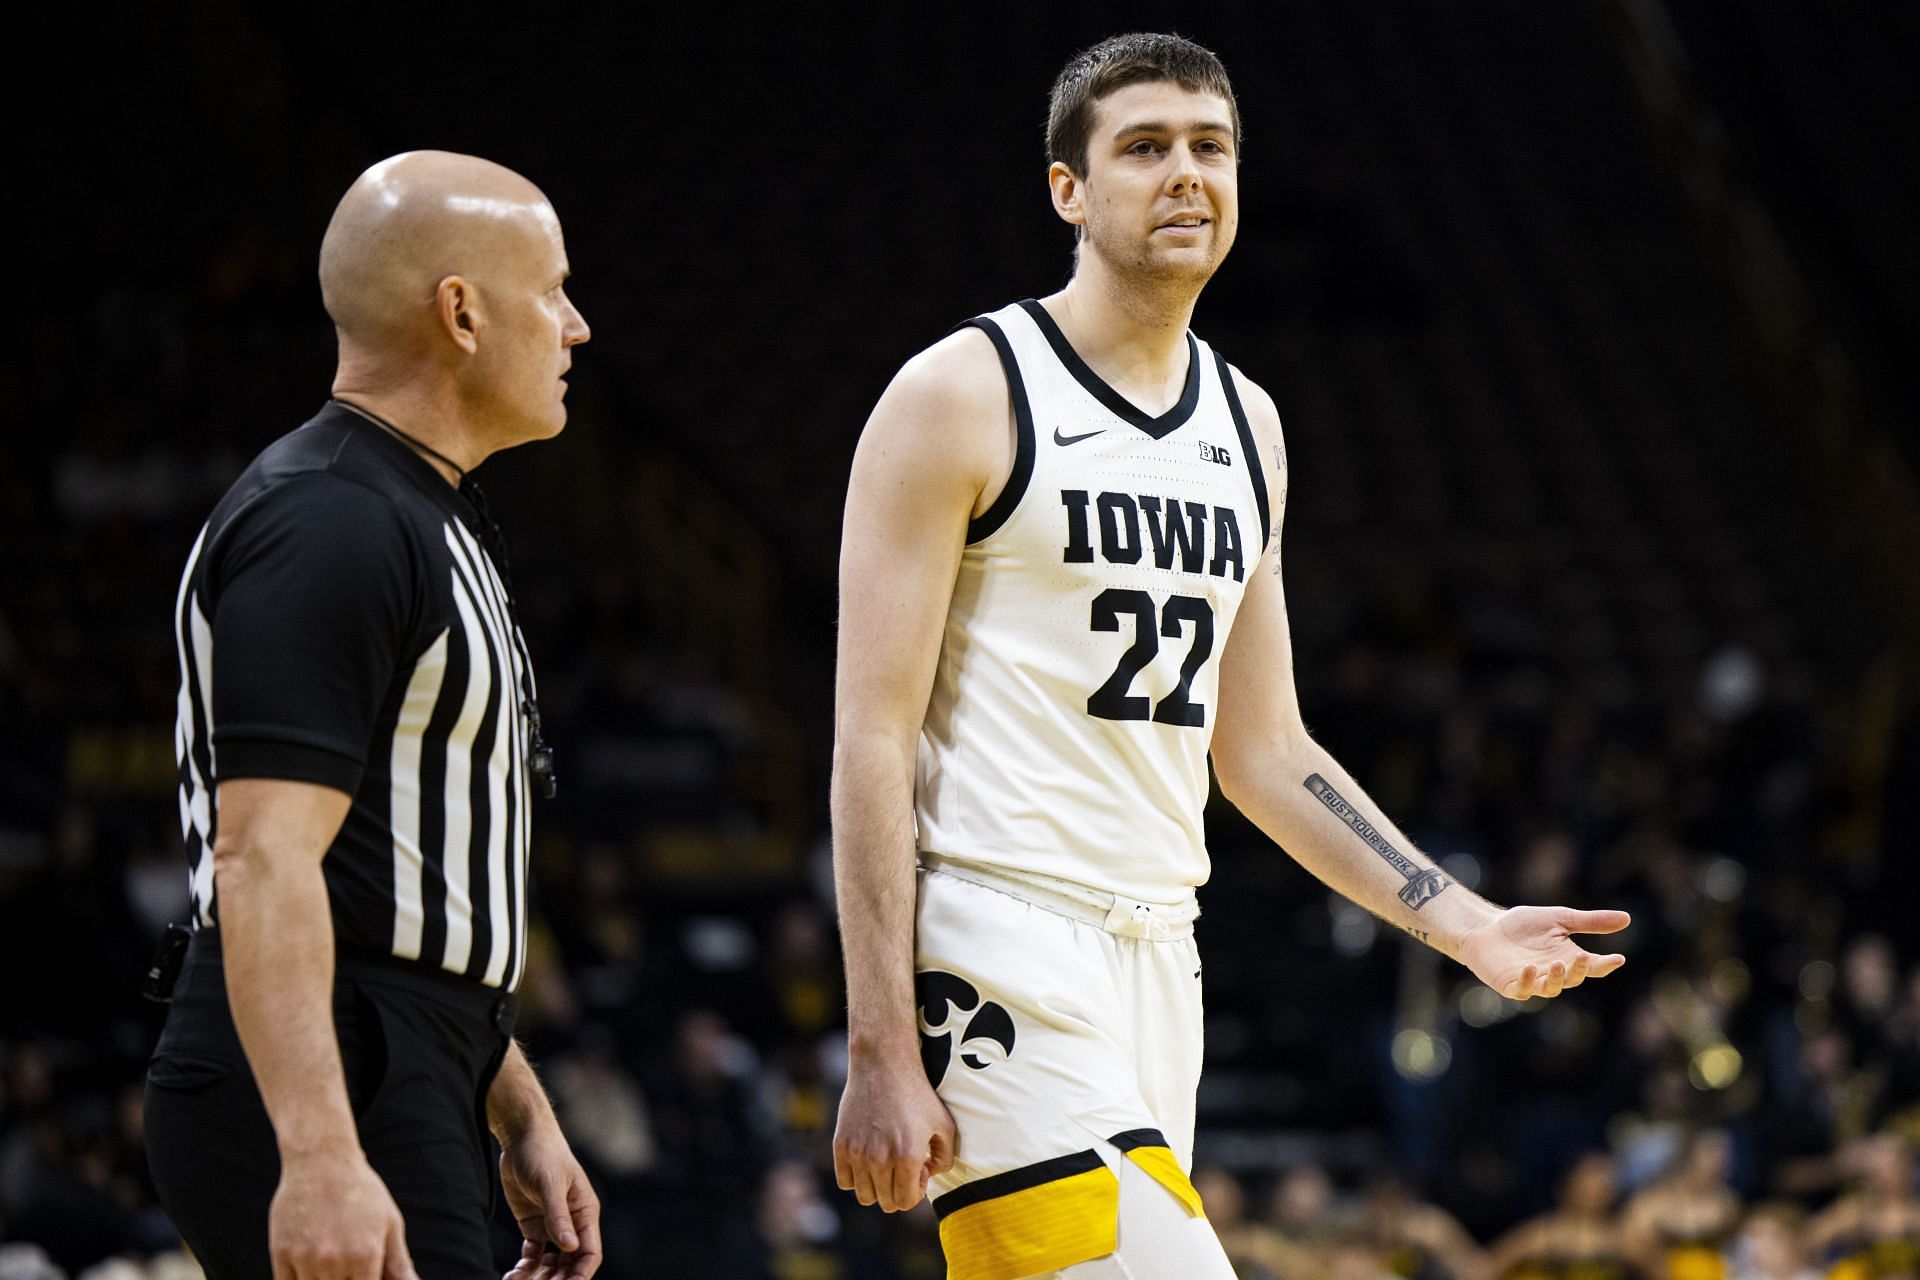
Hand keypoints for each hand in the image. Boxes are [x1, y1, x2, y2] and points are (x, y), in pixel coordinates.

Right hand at [270, 1149, 415, 1279]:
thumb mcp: (389, 1223)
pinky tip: (311, 1270)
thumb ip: (400, 1263)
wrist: (321, 1160)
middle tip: (348, 1269)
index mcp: (366, 1255)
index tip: (365, 1275)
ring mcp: (305, 1258)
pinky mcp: (280, 1253)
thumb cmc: (362, 1192)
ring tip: (333, 1264)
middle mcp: (334, 1260)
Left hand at [499, 1124, 602, 1279]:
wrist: (521, 1137)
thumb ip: (558, 1216)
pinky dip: (524, 1268)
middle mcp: (571, 1223)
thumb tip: (570, 1247)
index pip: (589, 1252)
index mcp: (585, 1213)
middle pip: (569, 1263)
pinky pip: (532, 1255)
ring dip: (539, 1277)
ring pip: (550, 1263)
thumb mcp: (550, 1184)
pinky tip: (512, 1276)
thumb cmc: (544, 1153)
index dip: (581, 1274)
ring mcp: (551, 1225)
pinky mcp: (533, 1225)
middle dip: (556, 1279)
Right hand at [833, 1054, 956, 1212]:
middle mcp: (879, 1159)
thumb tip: (928, 1176)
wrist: (883, 1065)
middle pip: (886, 1202)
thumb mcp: (944, 1124)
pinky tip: (868, 1157)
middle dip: (899, 1189)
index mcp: (907, 1157)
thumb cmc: (917, 1094)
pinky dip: (857, 1177)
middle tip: (903, 1164)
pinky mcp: (840, 1145)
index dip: (916, 1190)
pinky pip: (845, 1181)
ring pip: (865, 1196)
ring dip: (878, 1186)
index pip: (906, 1202)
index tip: (919, 1169)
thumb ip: (945, 1158)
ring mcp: (857, 1153)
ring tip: (886, 1162)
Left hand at [1456, 905, 1630, 998]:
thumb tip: (1627, 919)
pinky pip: (1522, 990)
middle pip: (1572, 979)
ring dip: (1556, 979)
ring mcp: (1532, 982)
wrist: (1486, 927)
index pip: (1592, 967)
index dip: (1606, 965)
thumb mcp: (1560, 918)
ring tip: (1558, 963)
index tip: (1618, 959)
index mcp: (1568, 958)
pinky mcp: (1510, 985)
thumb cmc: (1523, 925)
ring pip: (1550, 989)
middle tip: (1583, 957)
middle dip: (1578, 971)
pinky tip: (1530, 968)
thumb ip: (1590, 922)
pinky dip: (1527, 981)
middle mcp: (1553, 973)